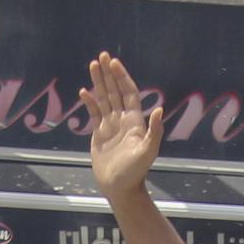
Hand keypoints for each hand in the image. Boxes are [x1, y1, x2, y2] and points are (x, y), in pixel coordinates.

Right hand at [84, 52, 165, 203]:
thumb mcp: (147, 151)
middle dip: (108, 73)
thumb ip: (154, 131)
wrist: (120, 188)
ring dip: (98, 82)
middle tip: (102, 56)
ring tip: (92, 65)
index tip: (114, 63)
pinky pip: (94, 113)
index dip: (121, 77)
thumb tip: (159, 109)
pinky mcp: (99, 134)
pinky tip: (84, 91)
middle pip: (115, 91)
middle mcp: (122, 119)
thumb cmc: (135, 171)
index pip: (127, 92)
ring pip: (104, 98)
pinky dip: (89, 102)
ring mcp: (110, 126)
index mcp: (134, 120)